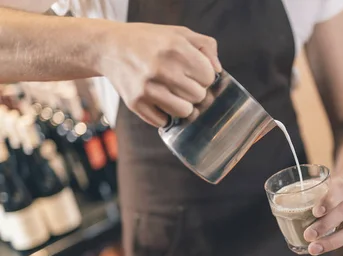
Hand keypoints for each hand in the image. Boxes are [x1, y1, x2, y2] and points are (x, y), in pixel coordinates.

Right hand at [98, 22, 221, 126]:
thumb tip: (218, 71)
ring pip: (185, 112)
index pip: (208, 77)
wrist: (109, 47)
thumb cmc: (150, 41)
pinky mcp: (135, 103)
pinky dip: (164, 115)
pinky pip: (164, 121)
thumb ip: (205, 47)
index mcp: (175, 48)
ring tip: (175, 95)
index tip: (196, 73)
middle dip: (195, 92)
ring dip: (183, 106)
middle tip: (183, 84)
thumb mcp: (179, 33)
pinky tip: (159, 101)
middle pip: (199, 96)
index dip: (205, 77)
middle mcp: (161, 68)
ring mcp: (147, 88)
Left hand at [304, 174, 342, 255]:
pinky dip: (334, 244)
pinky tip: (321, 248)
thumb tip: (279, 203)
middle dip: (325, 224)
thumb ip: (311, 193)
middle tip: (308, 235)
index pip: (338, 191)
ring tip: (313, 248)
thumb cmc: (333, 189)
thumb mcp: (326, 184)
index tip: (315, 212)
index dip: (327, 202)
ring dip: (331, 240)